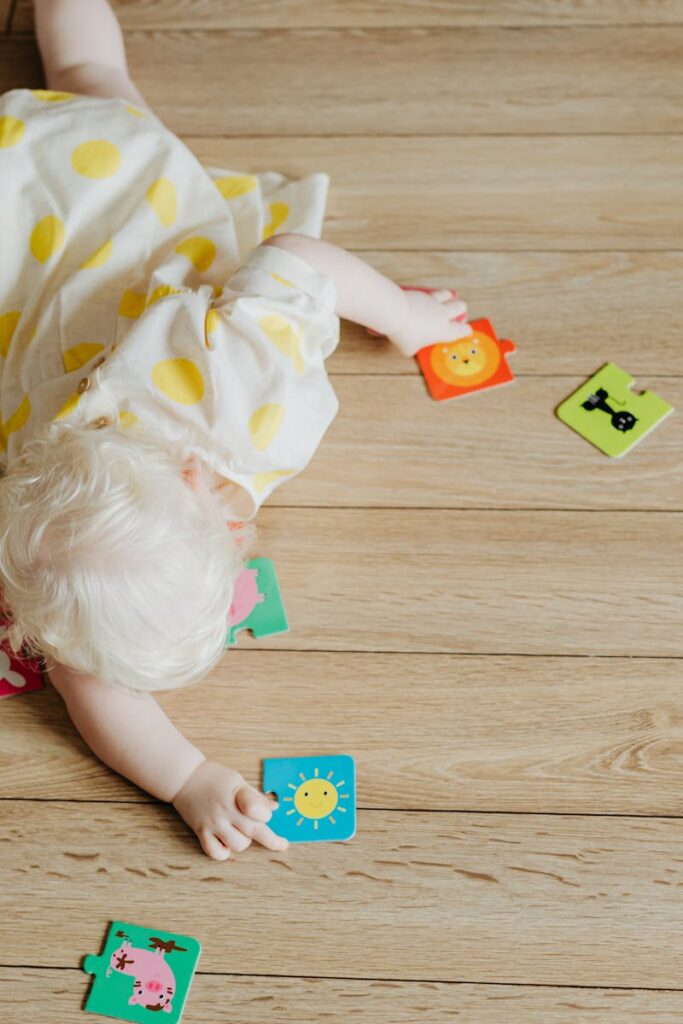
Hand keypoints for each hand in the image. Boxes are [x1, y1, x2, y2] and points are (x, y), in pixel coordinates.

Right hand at [172, 760, 287, 859]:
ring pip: (238, 845)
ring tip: (240, 832)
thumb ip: (255, 797)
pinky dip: (224, 852)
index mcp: (237, 794)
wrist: (184, 777)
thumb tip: (274, 808)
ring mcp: (213, 823)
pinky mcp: (201, 833)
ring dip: (244, 841)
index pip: (259, 810)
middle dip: (272, 840)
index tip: (268, 816)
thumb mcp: (238, 780)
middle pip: (254, 831)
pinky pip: (216, 853)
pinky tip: (226, 843)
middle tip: (281, 844)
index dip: (266, 815)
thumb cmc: (214, 777)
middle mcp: (226, 811)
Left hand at [387, 288, 470, 356]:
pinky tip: (428, 298)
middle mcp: (442, 314)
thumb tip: (411, 347)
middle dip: (461, 310)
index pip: (462, 330)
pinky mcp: (423, 294)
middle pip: (460, 307)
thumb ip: (414, 348)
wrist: (395, 312)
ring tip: (449, 298)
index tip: (467, 331)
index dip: (466, 331)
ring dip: (450, 297)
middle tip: (459, 313)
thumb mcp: (408, 349)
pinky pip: (434, 293)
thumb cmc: (403, 334)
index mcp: (444, 331)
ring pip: (449, 296)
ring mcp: (434, 302)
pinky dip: (433, 295)